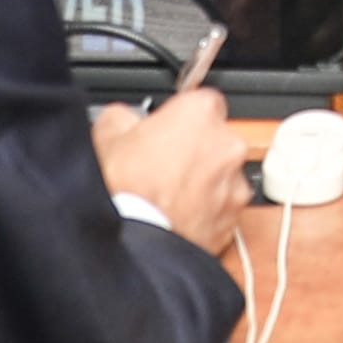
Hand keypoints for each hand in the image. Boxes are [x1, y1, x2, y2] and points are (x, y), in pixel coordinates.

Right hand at [92, 87, 251, 248]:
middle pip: (217, 139)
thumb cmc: (124, 191)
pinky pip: (223, 208)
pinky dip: (208, 211)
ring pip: (223, 175)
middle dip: (196, 149)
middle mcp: (228, 144)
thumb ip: (124, 116)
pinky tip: (179, 216)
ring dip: (204, 182)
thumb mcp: (107, 135)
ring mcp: (235, 184)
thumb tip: (126, 118)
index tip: (168, 130)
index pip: (202, 101)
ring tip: (169, 196)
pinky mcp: (234, 219)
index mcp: (200, 113)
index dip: (182, 117)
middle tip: (163, 165)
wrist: (134, 242)